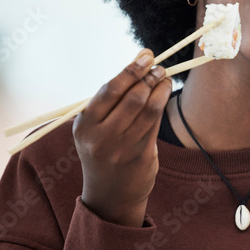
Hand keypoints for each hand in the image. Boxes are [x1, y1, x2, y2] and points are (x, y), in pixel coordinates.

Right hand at [73, 49, 171, 226]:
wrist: (110, 194)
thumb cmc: (104, 150)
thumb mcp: (96, 128)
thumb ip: (112, 101)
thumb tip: (138, 63)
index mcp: (84, 125)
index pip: (110, 90)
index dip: (131, 70)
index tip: (146, 55)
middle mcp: (100, 137)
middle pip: (131, 97)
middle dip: (148, 77)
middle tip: (158, 66)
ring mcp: (121, 148)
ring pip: (147, 109)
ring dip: (160, 88)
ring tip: (164, 77)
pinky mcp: (141, 155)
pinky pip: (154, 123)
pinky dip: (162, 103)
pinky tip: (165, 92)